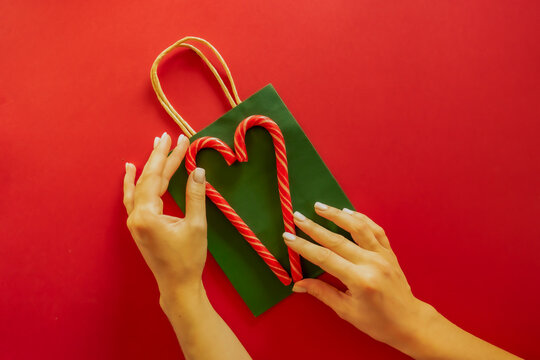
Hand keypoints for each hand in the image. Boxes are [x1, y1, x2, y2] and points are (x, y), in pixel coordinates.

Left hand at [123, 132, 207, 301]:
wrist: (178, 285)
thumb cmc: (189, 258)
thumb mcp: (196, 226)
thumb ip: (195, 195)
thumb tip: (198, 170)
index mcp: (147, 215)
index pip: (158, 178)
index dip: (171, 158)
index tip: (182, 141)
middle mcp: (135, 215)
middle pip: (147, 178)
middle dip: (159, 157)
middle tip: (168, 136)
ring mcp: (134, 221)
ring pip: (139, 186)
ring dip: (148, 166)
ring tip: (155, 146)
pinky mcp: (138, 225)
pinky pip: (132, 198)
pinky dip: (132, 182)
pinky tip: (130, 169)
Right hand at [283, 203, 428, 350]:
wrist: (409, 322)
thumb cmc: (377, 322)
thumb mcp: (346, 311)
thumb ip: (322, 293)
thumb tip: (297, 284)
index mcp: (359, 280)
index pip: (325, 258)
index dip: (304, 246)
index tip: (288, 236)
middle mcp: (371, 263)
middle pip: (337, 239)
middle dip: (314, 227)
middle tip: (297, 216)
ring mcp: (382, 255)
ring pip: (358, 228)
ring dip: (337, 215)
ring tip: (319, 206)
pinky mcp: (389, 252)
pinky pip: (375, 230)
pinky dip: (361, 218)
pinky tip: (347, 212)